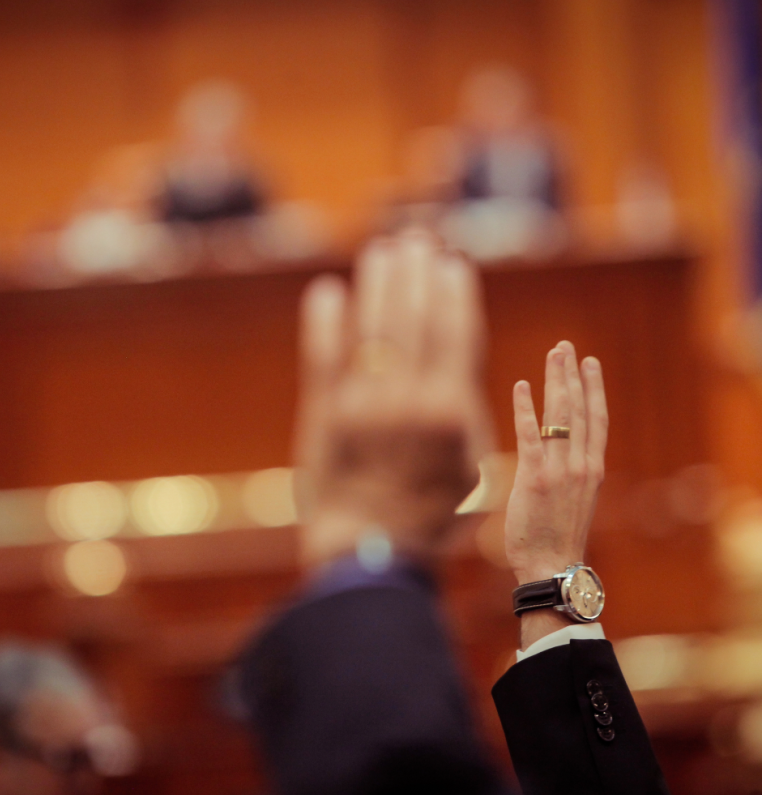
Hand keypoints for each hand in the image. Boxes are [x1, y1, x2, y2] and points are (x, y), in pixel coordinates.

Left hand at [295, 231, 492, 566]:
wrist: (369, 553)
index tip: (452, 264)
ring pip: (370, 326)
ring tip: (382, 252)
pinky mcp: (323, 413)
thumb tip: (454, 362)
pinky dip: (324, 320)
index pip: (454, 331)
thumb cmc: (431, 516)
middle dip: (416, 271)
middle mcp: (405, 399)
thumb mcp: (473, 470)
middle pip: (412, 317)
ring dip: (376, 282)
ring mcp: (360, 403)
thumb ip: (467, 413)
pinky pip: (322, 355)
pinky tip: (328, 291)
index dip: (452, 291)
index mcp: (449, 410)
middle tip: (416, 241)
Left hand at [503, 341, 607, 643]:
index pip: (596, 420)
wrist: (551, 565)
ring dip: (556, 381)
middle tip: (566, 347)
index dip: (593, 389)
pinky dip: (526, 408)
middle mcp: (581, 465)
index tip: (590, 364)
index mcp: (593, 469)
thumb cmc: (556, 537)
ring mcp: (560, 470)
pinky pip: (530, 435)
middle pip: (579, 409)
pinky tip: (522, 385)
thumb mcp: (572, 500)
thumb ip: (565, 473)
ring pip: (560, 415)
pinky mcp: (535, 478)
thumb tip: (550, 454)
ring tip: (553, 355)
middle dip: (572, 374)